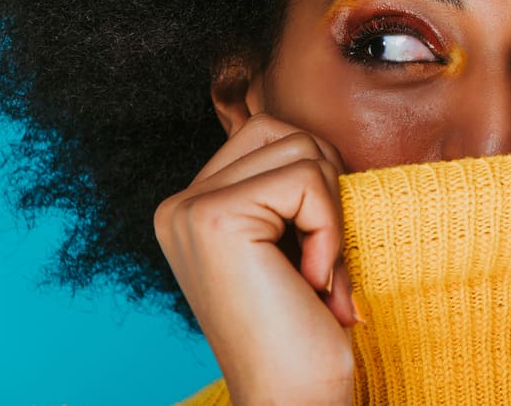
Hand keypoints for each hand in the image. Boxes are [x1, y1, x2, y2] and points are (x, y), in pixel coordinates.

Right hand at [154, 114, 355, 404]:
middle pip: (283, 130)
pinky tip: (313, 281)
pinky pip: (307, 180)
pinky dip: (329, 229)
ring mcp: (191, 209)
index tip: (316, 253)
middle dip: (326, 187)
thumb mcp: (290, 243)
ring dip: (332, 213)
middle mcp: (179, 204)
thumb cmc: (302, 332)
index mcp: (192, 208)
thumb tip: (321, 139)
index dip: (316, 183)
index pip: (269, 135)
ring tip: (319, 276)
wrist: (291, 400)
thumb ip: (287, 187)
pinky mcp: (216, 219)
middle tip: (325, 260)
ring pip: (301, 149)